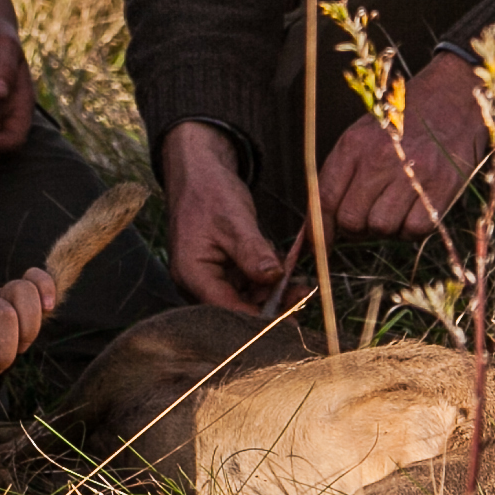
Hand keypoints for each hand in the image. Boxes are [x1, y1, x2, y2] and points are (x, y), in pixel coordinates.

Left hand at [0, 265, 59, 386]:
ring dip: (27, 328)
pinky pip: (39, 278)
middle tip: (0, 367)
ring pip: (21, 292)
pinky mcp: (25, 293)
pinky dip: (46, 290)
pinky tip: (48, 307)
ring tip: (20, 347)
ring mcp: (4, 293)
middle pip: (1, 315)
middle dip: (5, 350)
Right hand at [157, 120, 288, 311]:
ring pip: (244, 297)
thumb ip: (253, 252)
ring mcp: (209, 278)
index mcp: (192, 274)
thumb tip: (274, 278)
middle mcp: (197, 282)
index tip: (289, 322)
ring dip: (271, 292)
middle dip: (270, 304)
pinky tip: (281, 268)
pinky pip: (245, 284)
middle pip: (236, 307)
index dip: (258, 319)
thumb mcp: (235, 221)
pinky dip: (264, 279)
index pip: (227, 308)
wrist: (199, 173)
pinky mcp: (220, 271)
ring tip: (299, 282)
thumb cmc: (210, 192)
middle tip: (302, 294)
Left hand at [319, 50, 488, 239]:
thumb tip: (323, 219)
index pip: (324, 198)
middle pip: (351, 220)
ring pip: (381, 228)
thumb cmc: (406, 119)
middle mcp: (380, 159)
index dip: (317, 230)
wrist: (456, 96)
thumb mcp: (365, 133)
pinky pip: (414, 230)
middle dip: (354, 228)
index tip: (318, 247)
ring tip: (395, 205)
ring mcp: (412, 174)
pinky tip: (415, 207)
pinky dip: (411, 228)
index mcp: (354, 144)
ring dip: (385, 227)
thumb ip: (342, 172)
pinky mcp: (441, 187)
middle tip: (367, 216)